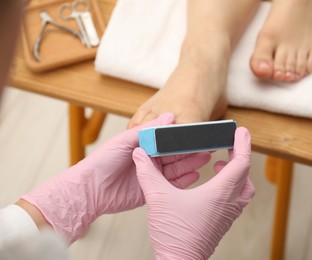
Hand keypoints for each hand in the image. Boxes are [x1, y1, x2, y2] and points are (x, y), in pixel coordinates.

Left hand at [21, 113, 210, 243]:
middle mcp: (150, 161)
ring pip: (176, 170)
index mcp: (143, 147)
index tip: (197, 134)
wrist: (90, 190)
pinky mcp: (152, 192)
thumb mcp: (126, 140)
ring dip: (191, 165)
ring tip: (205, 159)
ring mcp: (152, 177)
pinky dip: (184, 181)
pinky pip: (171, 186)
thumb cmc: (103, 161)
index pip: (167, 141)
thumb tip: (170, 115)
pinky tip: (195, 175)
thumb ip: (148, 129)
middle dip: (190, 152)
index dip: (182, 138)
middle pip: (175, 155)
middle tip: (207, 148)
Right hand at [133, 127, 254, 259]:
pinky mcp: (222, 223)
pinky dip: (229, 187)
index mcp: (220, 192)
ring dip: (235, 173)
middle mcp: (229, 203)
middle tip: (229, 144)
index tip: (241, 131)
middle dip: (239, 155)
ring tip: (219, 165)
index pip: (242, 162)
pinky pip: (234, 200)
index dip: (242, 144)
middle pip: (245, 173)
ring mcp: (227, 215)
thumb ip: (149, 173)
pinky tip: (210, 186)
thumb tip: (139, 155)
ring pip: (243, 189)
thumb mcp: (158, 198)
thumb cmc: (174, 234)